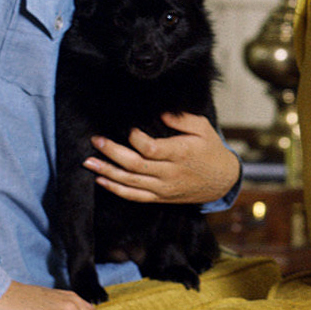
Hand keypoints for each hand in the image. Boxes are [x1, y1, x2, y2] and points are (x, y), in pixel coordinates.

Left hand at [90, 112, 241, 205]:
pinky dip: (116, 189)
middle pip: (135, 165)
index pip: (151, 149)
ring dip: (107, 172)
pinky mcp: (161, 197)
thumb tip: (158, 112)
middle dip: (112, 152)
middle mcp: (170, 173)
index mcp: (181, 153)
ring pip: (130, 182)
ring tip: (88, 162)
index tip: (128, 128)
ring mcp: (164, 187)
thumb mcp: (203, 128)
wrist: (222, 181)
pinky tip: (101, 180)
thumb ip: (181, 119)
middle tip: (95, 140)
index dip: (135, 139)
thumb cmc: (211, 150)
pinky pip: (135, 196)